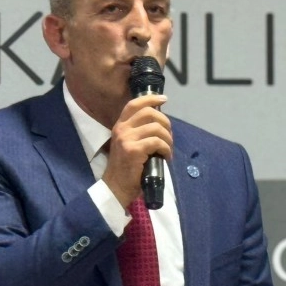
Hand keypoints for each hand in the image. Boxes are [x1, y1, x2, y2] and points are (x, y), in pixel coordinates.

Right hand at [102, 94, 171, 208]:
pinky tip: (166, 157)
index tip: (164, 99)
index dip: (150, 98)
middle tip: (169, 135)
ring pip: (156, 128)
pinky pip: (157, 142)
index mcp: (120, 125)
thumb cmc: (125, 168)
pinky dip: (166, 149)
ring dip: (168, 139)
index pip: (134, 104)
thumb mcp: (128, 144)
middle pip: (149, 113)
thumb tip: (159, 122)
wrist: (116, 187)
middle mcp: (121, 129)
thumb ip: (138, 132)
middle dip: (165, 122)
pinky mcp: (134, 150)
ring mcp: (126, 139)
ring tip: (167, 149)